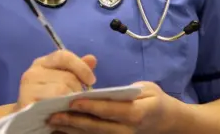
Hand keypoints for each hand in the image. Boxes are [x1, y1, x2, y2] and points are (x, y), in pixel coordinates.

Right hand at [14, 50, 96, 111]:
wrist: (27, 121)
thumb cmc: (49, 99)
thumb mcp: (63, 82)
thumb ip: (77, 70)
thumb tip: (92, 59)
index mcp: (43, 63)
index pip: (64, 56)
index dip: (81, 67)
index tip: (91, 81)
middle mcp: (33, 72)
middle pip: (67, 76)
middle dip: (77, 90)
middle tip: (76, 101)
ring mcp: (27, 88)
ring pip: (61, 89)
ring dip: (71, 101)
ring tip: (69, 108)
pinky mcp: (26, 103)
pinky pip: (52, 103)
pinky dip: (61, 109)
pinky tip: (62, 113)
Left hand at [48, 81, 178, 133]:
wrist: (166, 123)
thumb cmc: (154, 101)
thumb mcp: (147, 89)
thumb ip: (126, 91)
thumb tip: (103, 92)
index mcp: (137, 114)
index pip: (110, 110)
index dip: (91, 106)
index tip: (73, 101)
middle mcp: (127, 131)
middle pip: (97, 127)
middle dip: (74, 122)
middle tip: (53, 115)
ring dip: (71, 130)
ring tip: (53, 122)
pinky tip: (62, 130)